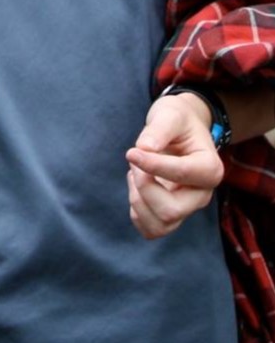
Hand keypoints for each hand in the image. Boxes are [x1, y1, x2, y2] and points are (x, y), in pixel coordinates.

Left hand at [126, 91, 224, 238]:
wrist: (180, 130)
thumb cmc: (177, 121)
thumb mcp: (170, 114)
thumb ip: (158, 129)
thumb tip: (143, 149)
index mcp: (209, 168)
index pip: (182, 175)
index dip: (152, 165)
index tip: (132, 151)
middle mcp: (202, 194)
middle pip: (171, 210)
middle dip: (144, 187)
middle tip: (136, 162)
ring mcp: (187, 207)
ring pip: (160, 225)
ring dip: (138, 200)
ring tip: (136, 175)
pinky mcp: (171, 213)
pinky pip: (151, 229)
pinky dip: (137, 211)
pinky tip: (137, 187)